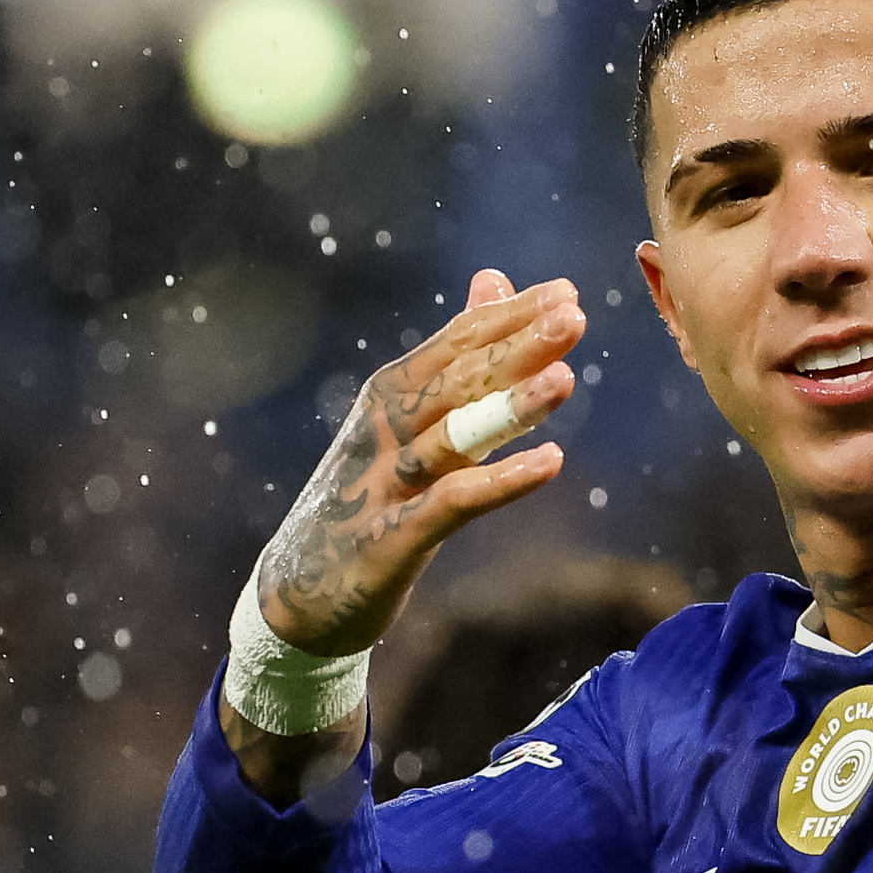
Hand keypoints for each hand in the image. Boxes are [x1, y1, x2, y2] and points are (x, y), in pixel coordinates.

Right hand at [251, 269, 587, 663]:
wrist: (298, 592)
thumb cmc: (367, 498)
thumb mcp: (409, 422)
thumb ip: (458, 356)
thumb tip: (494, 280)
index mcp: (390, 395)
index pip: (456, 344)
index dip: (510, 318)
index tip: (568, 292)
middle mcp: (385, 429)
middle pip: (457, 379)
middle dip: (516, 346)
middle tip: (574, 317)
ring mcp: (385, 483)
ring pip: (454, 435)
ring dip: (509, 407)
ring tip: (565, 379)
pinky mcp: (392, 539)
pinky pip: (453, 504)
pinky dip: (500, 482)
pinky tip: (550, 463)